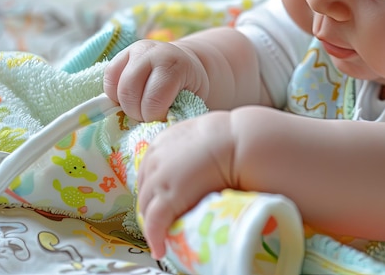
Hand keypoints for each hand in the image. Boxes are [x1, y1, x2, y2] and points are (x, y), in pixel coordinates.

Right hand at [103, 40, 208, 121]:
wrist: (184, 61)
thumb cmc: (189, 86)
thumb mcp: (192, 99)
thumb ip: (177, 112)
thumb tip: (159, 132)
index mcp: (175, 65)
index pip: (154, 99)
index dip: (154, 116)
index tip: (162, 119)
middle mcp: (152, 53)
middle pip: (129, 93)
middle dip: (136, 113)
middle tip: (148, 117)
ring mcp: (134, 52)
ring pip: (116, 88)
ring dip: (124, 106)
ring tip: (139, 109)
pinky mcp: (121, 55)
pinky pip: (108, 80)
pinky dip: (114, 95)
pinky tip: (128, 99)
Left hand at [137, 110, 236, 258]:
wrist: (239, 145)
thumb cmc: (231, 139)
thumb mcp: (203, 135)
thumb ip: (192, 147)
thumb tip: (199, 158)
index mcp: (163, 142)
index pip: (148, 171)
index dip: (154, 188)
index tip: (160, 199)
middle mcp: (155, 160)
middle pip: (145, 190)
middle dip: (151, 206)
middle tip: (161, 220)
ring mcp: (159, 180)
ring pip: (147, 208)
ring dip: (152, 222)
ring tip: (161, 235)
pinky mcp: (167, 200)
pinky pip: (155, 224)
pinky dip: (155, 237)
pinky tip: (160, 248)